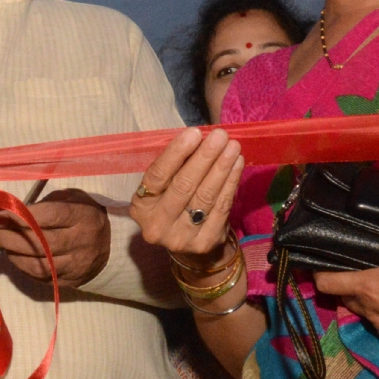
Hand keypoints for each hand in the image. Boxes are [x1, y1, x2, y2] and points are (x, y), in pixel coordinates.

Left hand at [0, 189, 110, 286]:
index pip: (49, 217)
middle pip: (41, 244)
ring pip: (39, 264)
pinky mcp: (71, 281)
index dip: (22, 217)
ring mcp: (77, 265)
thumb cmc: (84, 215)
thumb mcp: (72, 199)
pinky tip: (13, 256)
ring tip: (0, 244)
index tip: (1, 215)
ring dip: (13, 255)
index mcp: (83, 216)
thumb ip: (46, 204)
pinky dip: (23, 267)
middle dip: (11, 238)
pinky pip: (42, 277)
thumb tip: (13, 212)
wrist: (110, 246)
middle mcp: (82, 242)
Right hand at [131, 127, 244, 269]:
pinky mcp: (205, 242)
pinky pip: (221, 208)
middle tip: (220, 136)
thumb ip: (175, 167)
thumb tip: (198, 138)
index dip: (176, 154)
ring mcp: (181, 237)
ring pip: (205, 197)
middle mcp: (157, 225)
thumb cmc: (173, 204)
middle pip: (183, 186)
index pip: (157, 176)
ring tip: (232, 147)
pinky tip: (237, 165)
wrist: (187, 245)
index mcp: (141, 207)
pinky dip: (230, 183)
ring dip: (221, 168)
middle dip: (204, 157)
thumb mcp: (163, 189)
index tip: (194, 133)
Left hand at [313, 180, 378, 369]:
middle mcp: (372, 312)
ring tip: (376, 278)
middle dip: (344, 283)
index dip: (318, 270)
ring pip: (366, 312)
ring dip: (366, 298)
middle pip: (345, 297)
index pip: (326, 282)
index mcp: (368, 289)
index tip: (317, 259)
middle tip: (350, 263)